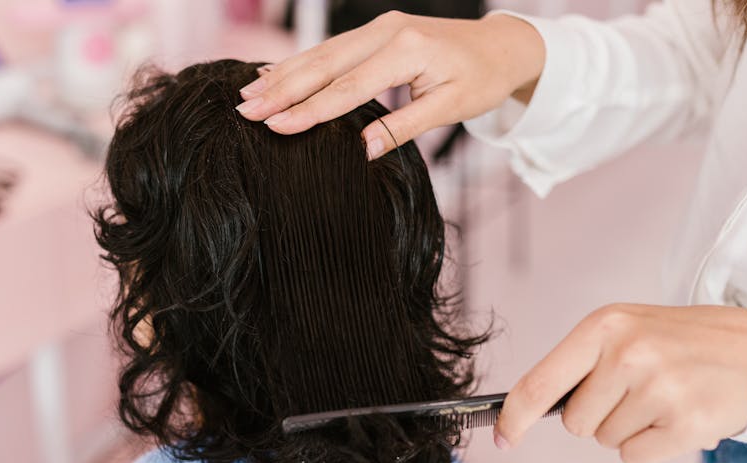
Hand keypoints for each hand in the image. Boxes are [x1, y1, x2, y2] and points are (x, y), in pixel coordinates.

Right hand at [235, 11, 545, 159]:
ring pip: (322, 54)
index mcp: (407, 50)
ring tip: (247, 94)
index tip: (276, 127)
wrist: (501, 45)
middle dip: (282, 90)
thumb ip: (403, 127)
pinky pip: (331, 49)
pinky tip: (273, 73)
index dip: (310, 110)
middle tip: (245, 111)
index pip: (348, 88)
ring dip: (283, 75)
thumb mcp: (451, 108)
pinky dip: (300, 63)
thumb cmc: (481, 79)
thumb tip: (359, 152)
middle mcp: (387, 31)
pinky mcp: (376, 30)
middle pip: (324, 65)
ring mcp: (379, 26)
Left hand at [496, 304, 746, 462]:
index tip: (502, 439)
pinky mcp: (685, 424)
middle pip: (575, 423)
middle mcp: (627, 354)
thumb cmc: (686, 343)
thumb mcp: (629, 331)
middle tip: (640, 391)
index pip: (540, 383)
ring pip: (607, 441)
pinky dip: (653, 449)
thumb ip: (583, 363)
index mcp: (605, 326)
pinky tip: (677, 420)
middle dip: (601, 416)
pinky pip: (635, 458)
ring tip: (666, 399)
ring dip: (631, 430)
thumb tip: (529, 410)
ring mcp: (658, 388)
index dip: (513, 417)